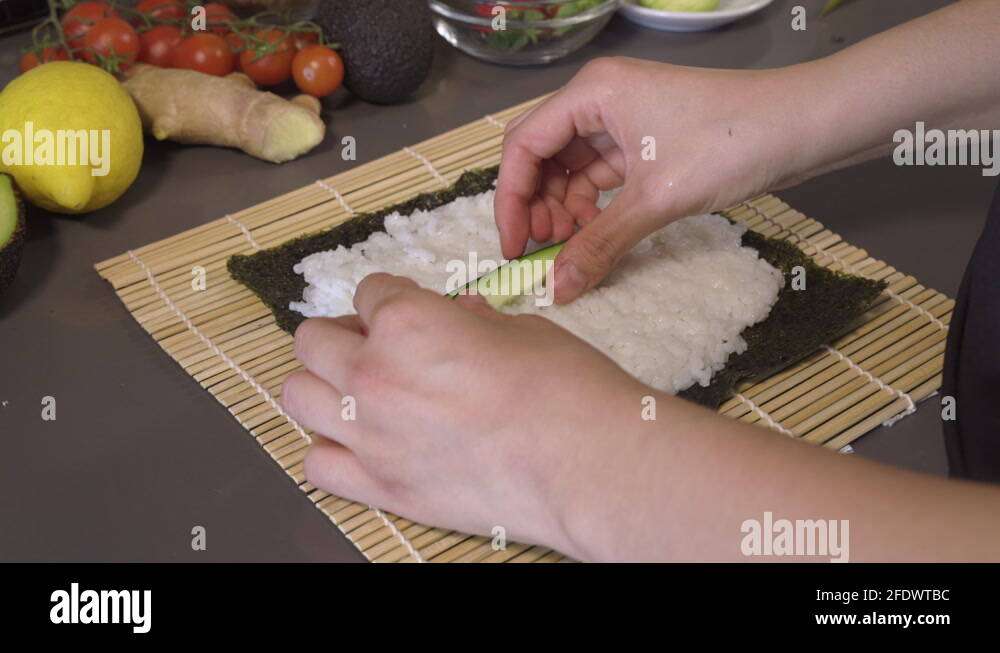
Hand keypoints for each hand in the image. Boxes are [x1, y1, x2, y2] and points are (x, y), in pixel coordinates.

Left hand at [281, 273, 654, 555]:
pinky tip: (361, 443)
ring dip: (323, 385)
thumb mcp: (520, 330)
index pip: (370, 291)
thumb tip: (459, 317)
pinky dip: (331, 449)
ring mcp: (371, 435)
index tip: (406, 309)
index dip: (392, 298)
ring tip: (357, 391)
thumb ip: (470, 322)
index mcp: (407, 322)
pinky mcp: (382, 487)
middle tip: (374, 344)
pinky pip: (317, 464)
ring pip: (298, 396)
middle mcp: (374, 374)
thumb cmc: (565, 390)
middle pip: (313, 340)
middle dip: (342, 334)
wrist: (586, 464)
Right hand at [495, 56, 818, 303]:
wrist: (803, 127)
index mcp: (591, 93)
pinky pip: (598, 176)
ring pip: (569, 169)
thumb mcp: (657, 200)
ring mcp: (621, 118)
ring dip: (564, 210)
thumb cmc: (731, 143)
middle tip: (543, 254)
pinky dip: (592, 207)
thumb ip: (600, 245)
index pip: (524, 146)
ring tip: (571, 249)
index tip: (515, 249)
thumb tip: (557, 290)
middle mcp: (598, 99)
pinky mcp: (642, 140)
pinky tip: (596, 234)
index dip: (512, 201)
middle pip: (541, 156)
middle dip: (536, 206)